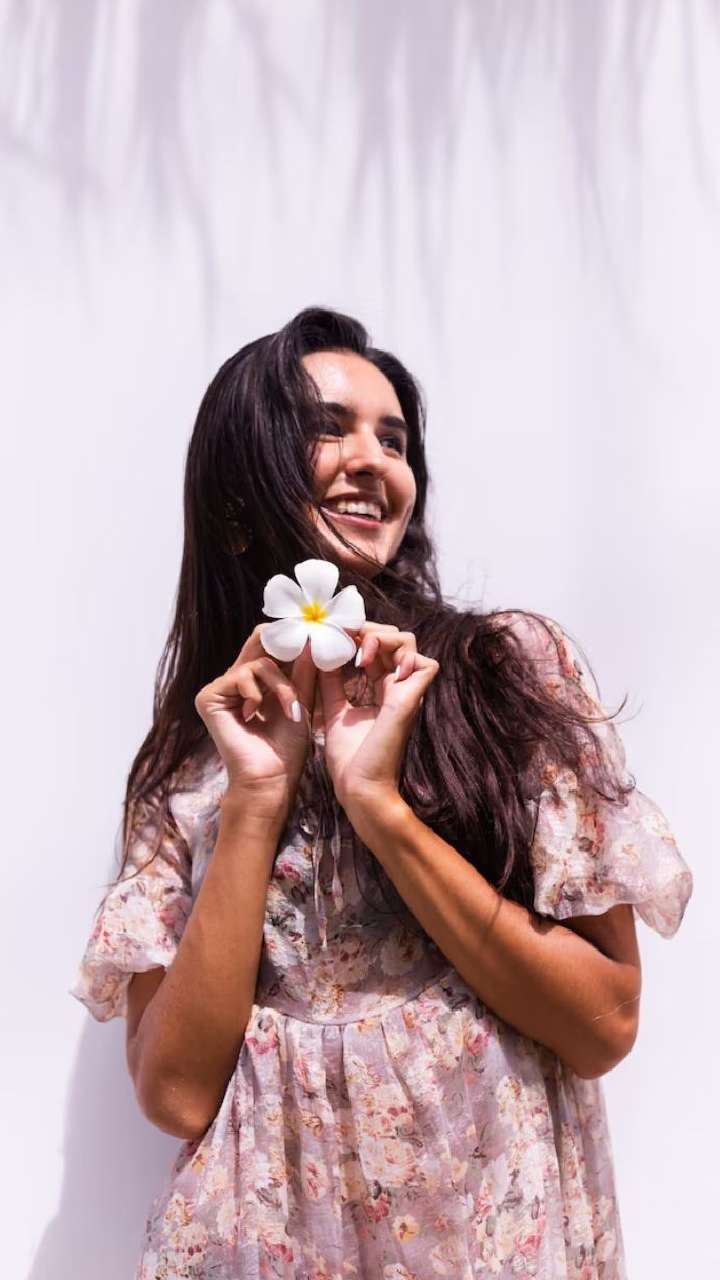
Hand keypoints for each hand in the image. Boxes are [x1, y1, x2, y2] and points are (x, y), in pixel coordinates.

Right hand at [194, 626, 317, 818]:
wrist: (271, 778)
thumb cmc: (287, 748)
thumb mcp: (301, 701)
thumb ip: (304, 670)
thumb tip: (311, 637)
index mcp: (257, 682)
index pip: (270, 646)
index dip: (290, 639)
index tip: (314, 634)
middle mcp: (236, 682)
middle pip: (259, 642)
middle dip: (285, 648)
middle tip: (306, 645)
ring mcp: (221, 689)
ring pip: (258, 661)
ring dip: (281, 685)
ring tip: (290, 709)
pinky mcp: (208, 697)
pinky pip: (241, 675)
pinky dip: (258, 693)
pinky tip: (255, 715)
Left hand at [317, 622, 438, 812]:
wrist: (358, 786)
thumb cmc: (348, 759)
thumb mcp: (334, 710)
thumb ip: (331, 682)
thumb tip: (320, 653)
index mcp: (380, 689)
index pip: (378, 646)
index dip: (359, 635)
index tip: (335, 637)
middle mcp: (396, 687)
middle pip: (395, 637)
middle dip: (368, 630)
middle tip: (344, 641)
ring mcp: (406, 692)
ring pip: (409, 642)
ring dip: (381, 638)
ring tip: (358, 656)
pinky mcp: (411, 701)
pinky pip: (427, 664)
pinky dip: (405, 657)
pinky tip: (372, 668)